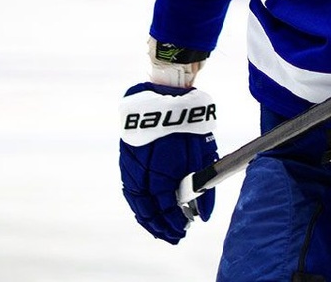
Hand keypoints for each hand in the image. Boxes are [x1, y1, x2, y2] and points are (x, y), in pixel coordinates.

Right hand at [119, 82, 217, 243]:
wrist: (167, 93)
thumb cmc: (190, 123)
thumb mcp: (203, 155)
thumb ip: (203, 188)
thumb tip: (203, 215)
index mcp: (164, 172)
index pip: (166, 209)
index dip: (174, 223)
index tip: (183, 230)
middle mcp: (144, 171)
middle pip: (148, 209)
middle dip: (160, 226)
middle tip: (172, 236)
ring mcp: (132, 163)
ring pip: (135, 200)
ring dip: (146, 217)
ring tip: (157, 227)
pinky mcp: (127, 155)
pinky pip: (129, 186)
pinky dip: (136, 201)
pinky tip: (144, 208)